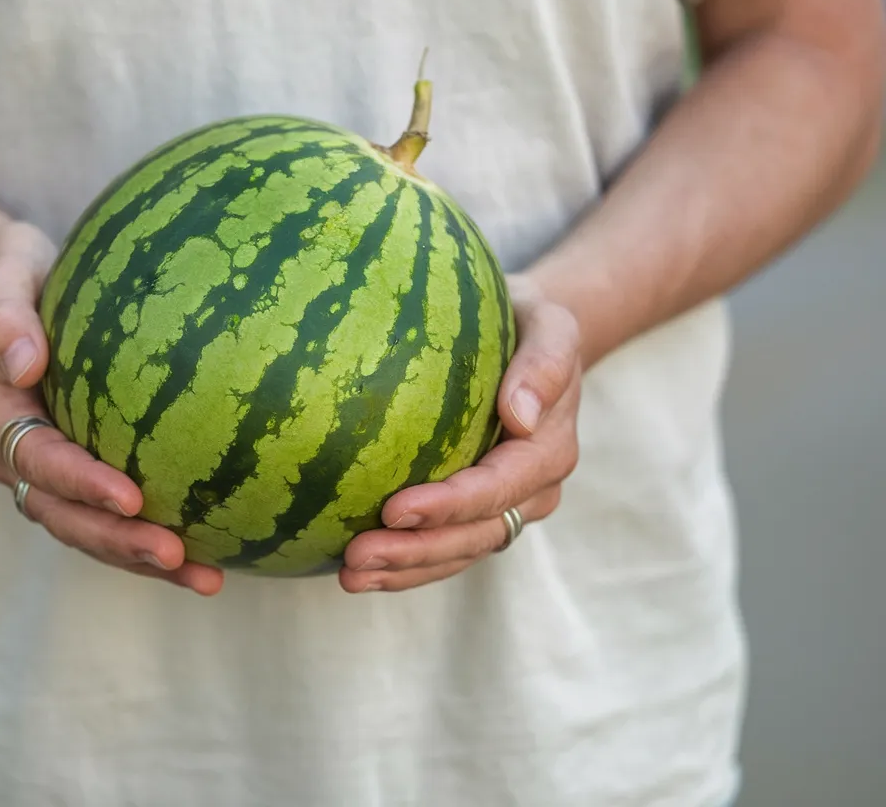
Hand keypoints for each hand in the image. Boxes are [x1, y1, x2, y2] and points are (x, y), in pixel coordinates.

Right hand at [0, 222, 224, 595]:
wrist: (1, 288)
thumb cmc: (4, 275)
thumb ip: (2, 316)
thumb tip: (24, 363)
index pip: (40, 462)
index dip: (81, 485)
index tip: (129, 497)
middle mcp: (18, 456)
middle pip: (65, 516)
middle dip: (118, 541)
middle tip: (175, 555)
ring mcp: (48, 470)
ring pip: (90, 530)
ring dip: (141, 558)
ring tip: (206, 578)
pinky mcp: (80, 470)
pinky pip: (112, 515)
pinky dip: (152, 537)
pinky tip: (212, 553)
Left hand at [339, 273, 581, 592]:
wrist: (531, 342)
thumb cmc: (530, 324)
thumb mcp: (550, 324)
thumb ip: (545, 363)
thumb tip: (520, 415)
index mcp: (549, 451)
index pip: (498, 487)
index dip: (450, 505)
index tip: (395, 510)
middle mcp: (531, 491)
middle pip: (474, 535)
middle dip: (417, 552)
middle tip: (356, 558)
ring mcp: (504, 509)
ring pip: (456, 553)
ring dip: (404, 570)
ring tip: (349, 575)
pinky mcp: (475, 516)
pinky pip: (441, 550)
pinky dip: (403, 566)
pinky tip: (352, 569)